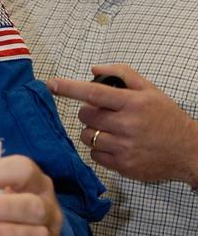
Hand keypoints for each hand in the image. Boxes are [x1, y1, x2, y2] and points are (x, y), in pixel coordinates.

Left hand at [48, 63, 197, 184]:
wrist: (188, 150)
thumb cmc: (167, 118)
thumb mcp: (150, 90)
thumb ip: (123, 74)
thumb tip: (94, 69)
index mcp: (134, 103)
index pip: (94, 93)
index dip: (70, 88)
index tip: (52, 84)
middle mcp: (127, 125)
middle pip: (86, 115)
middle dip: (89, 112)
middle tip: (105, 113)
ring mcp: (124, 147)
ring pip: (88, 136)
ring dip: (93, 131)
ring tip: (111, 130)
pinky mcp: (122, 165)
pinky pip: (94, 155)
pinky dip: (100, 149)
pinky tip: (115, 145)